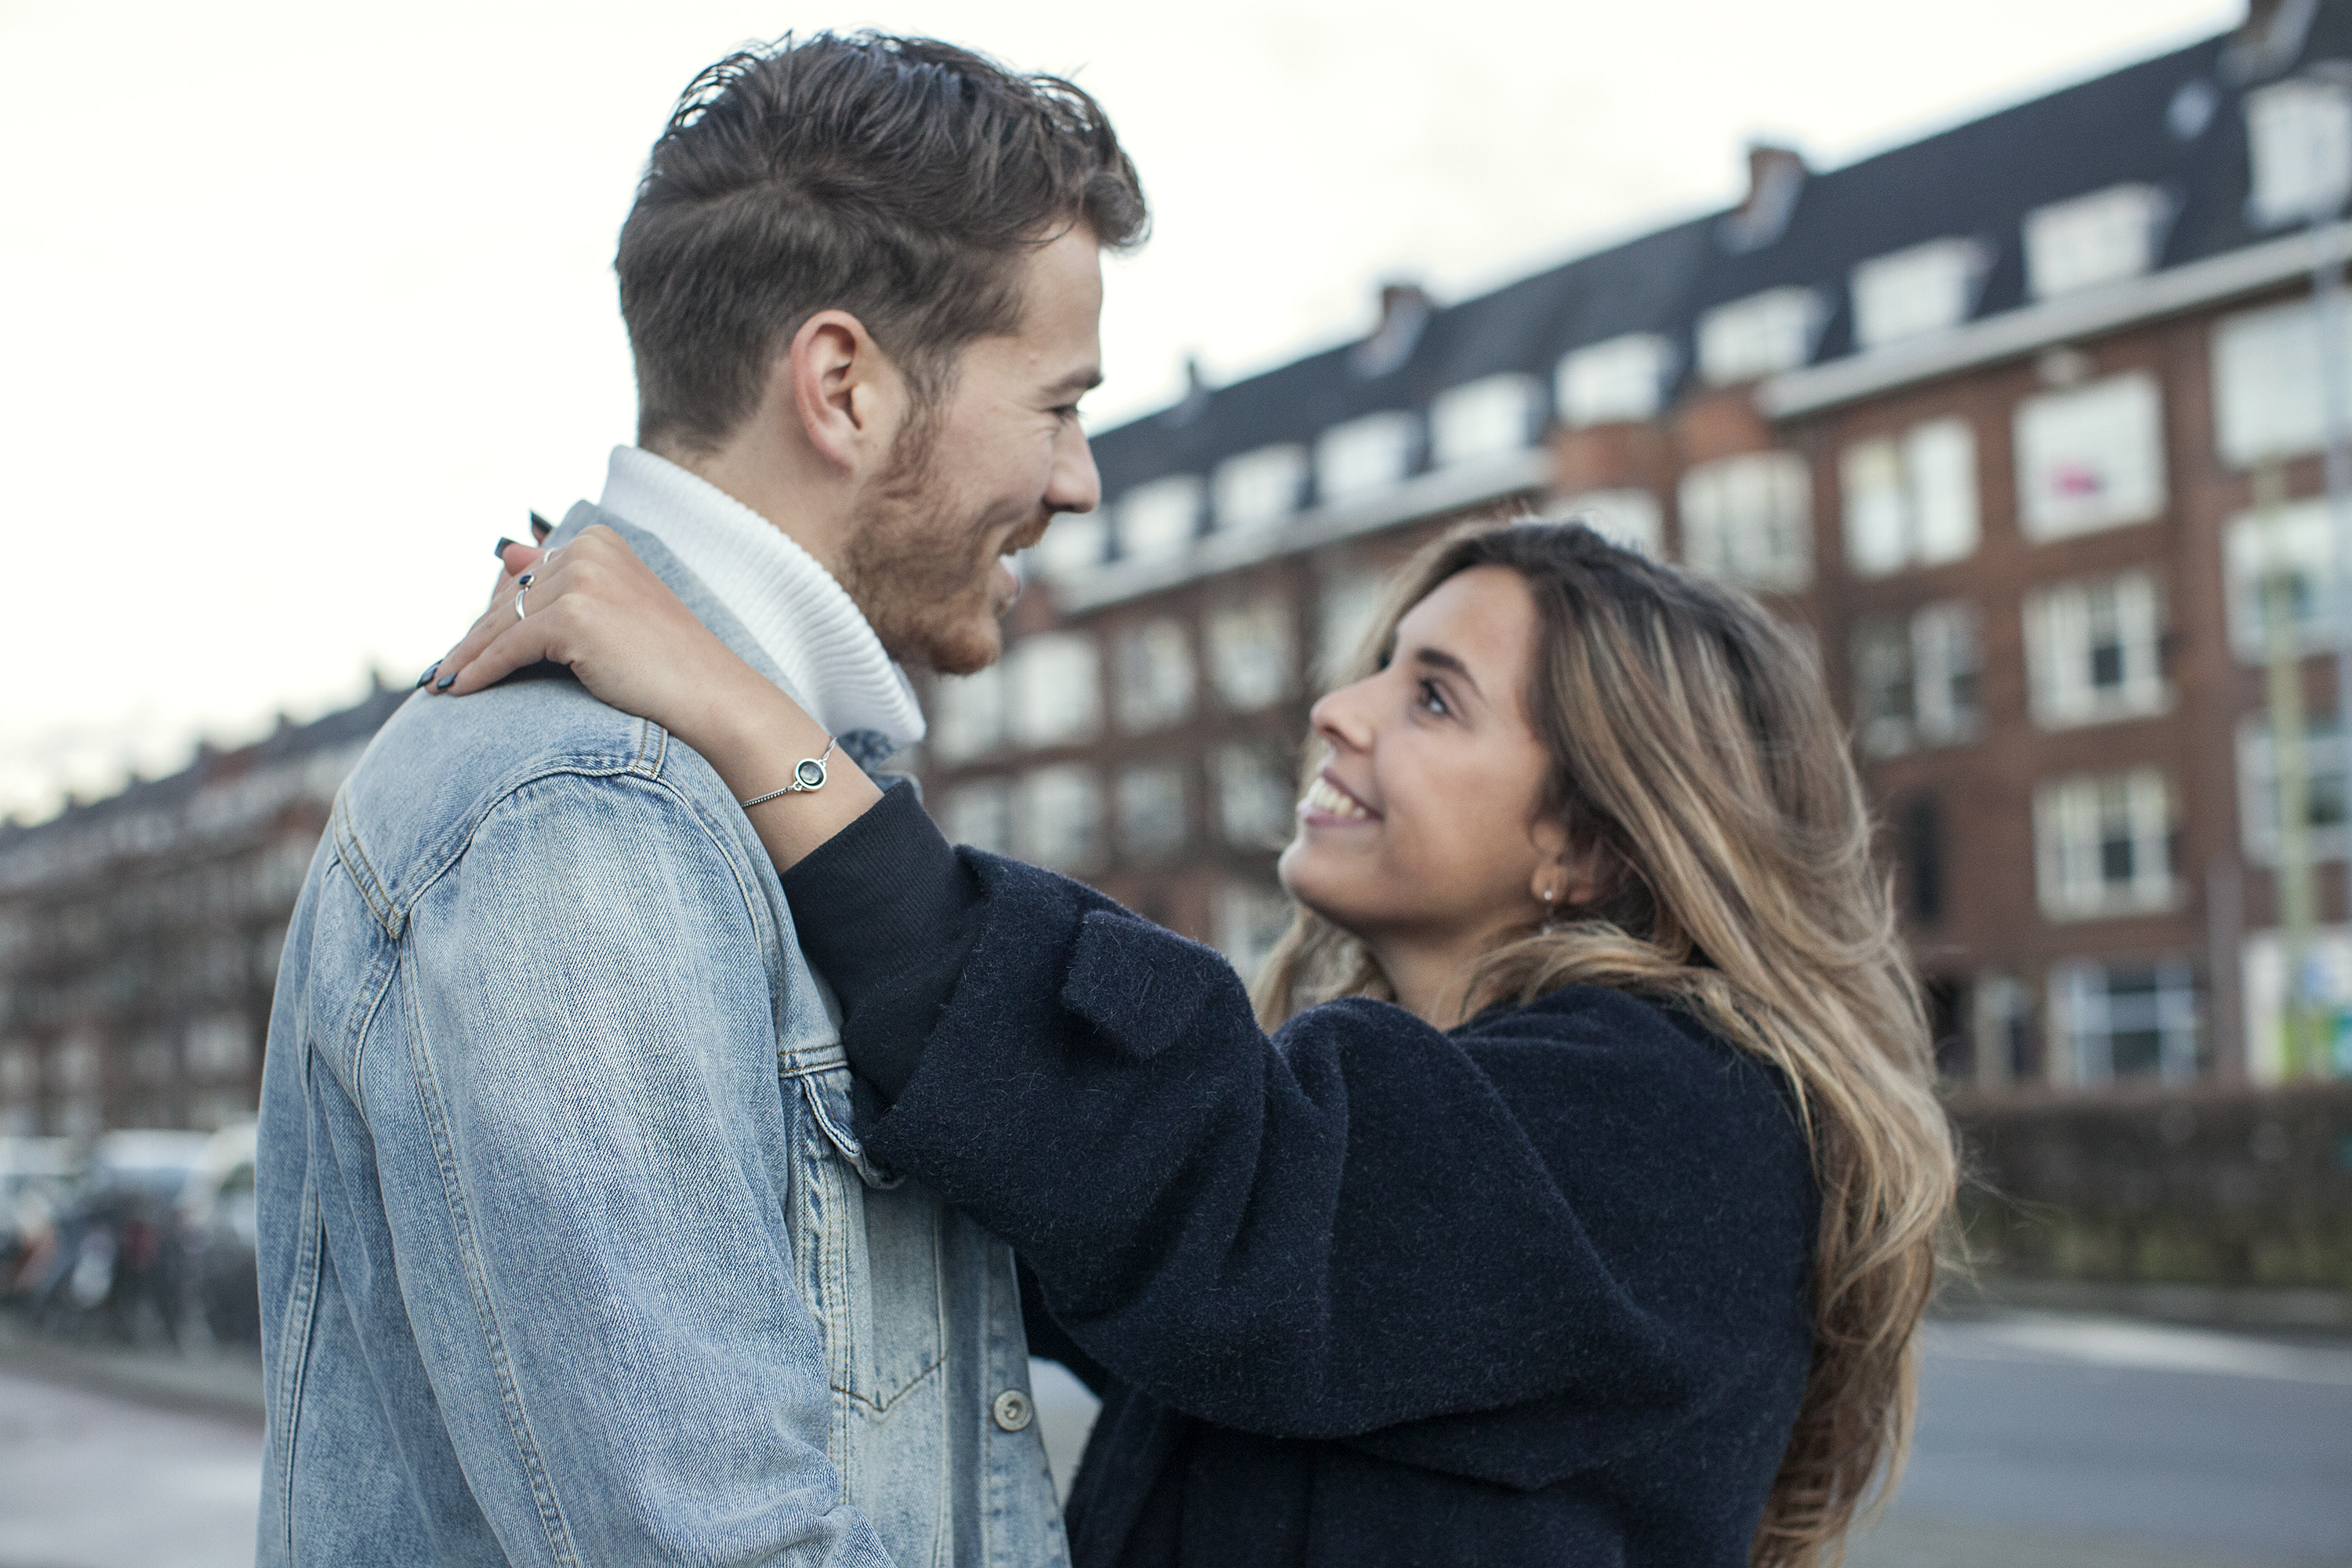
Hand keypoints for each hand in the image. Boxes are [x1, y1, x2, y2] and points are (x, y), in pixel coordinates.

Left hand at [428, 526, 769, 754]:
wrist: (711, 696)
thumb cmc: (668, 664)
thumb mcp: (612, 610)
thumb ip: (560, 580)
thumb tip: (505, 551)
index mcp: (600, 542)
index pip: (529, 580)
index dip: (496, 616)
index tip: (467, 645)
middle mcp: (589, 551)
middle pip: (511, 600)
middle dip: (476, 638)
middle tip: (442, 669)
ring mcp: (582, 580)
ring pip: (504, 624)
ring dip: (468, 657)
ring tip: (441, 684)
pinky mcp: (573, 617)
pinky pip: (509, 648)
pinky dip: (481, 671)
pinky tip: (460, 691)